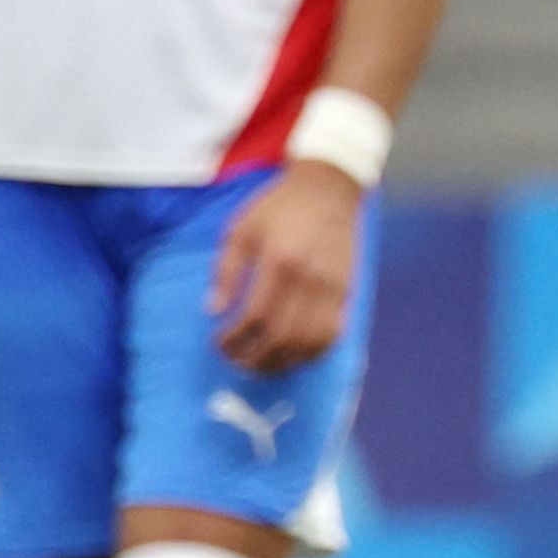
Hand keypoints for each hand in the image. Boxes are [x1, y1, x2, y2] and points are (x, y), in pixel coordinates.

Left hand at [210, 162, 362, 372]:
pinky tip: (292, 355)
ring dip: (282, 362)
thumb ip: (225, 270)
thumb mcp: (241, 229)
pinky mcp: (345, 293)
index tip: (219, 343)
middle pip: (282, 337)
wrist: (327, 191)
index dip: (234, 338)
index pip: (255, 316)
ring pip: (309, 343)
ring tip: (261, 365)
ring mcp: (332, 289)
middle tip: (237, 362)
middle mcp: (309, 279)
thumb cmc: (278, 208)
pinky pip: (331, 335)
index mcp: (279, 261)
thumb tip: (212, 311)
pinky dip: (311, 353)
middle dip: (256, 358)